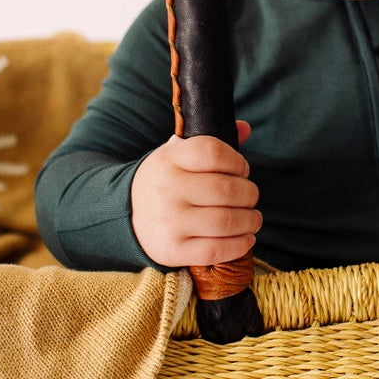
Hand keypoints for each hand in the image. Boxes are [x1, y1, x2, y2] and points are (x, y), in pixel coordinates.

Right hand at [130, 120, 261, 265]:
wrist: (126, 215)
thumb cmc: (165, 181)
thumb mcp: (178, 154)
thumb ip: (211, 142)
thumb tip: (246, 128)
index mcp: (169, 158)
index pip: (214, 153)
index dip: (238, 162)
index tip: (242, 170)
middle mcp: (166, 188)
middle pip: (226, 190)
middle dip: (250, 194)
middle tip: (250, 197)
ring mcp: (168, 221)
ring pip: (226, 221)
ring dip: (250, 220)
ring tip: (253, 219)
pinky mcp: (172, 250)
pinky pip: (216, 250)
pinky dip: (240, 245)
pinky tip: (246, 239)